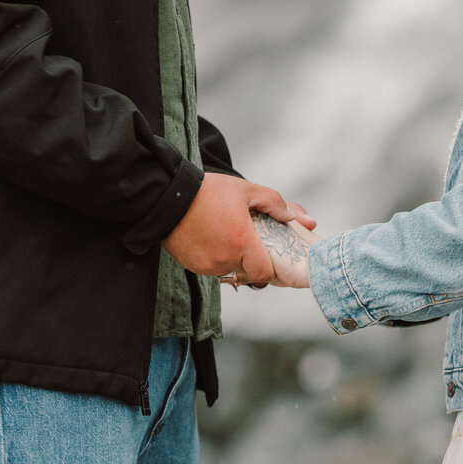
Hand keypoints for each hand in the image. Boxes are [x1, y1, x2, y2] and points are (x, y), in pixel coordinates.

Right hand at [162, 173, 314, 281]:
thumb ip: (274, 203)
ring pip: (229, 270)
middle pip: (247, 272)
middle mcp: (224, 259)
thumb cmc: (208, 192)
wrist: (166, 196)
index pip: (263, 274)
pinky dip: (214, 257)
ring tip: (225, 234)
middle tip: (245, 238)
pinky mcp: (192, 266)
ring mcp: (206, 265)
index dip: (268, 266)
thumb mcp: (245, 190)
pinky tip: (210, 237)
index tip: (266, 253)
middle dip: (249, 258)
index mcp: (241, 242)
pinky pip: (211, 268)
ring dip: (231, 258)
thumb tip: (296, 218)